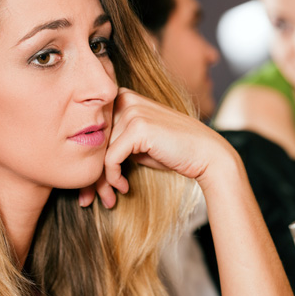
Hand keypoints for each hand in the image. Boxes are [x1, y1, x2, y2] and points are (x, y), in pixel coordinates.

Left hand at [80, 88, 231, 207]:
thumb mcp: (139, 143)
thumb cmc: (174, 151)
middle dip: (92, 172)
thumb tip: (88, 160)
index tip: (92, 184)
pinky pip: (111, 158)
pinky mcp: (138, 128)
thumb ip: (116, 142)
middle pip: (94, 140)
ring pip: (100, 152)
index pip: (94, 128)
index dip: (90, 157)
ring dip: (102, 180)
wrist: (206, 154)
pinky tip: (123, 187)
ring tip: (109, 197)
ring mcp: (133, 111)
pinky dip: (113, 177)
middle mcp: (126, 99)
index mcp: (124, 98)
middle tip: (93, 196)